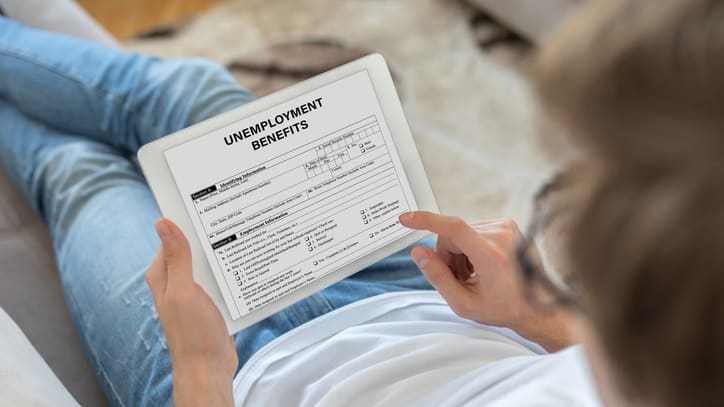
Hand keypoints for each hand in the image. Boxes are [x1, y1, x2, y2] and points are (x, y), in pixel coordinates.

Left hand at [146, 219, 235, 406]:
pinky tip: (248, 267)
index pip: (172, 236)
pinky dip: (233, 273)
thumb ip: (177, 257)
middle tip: (234, 218)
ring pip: (211, 263)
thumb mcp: (184, 291)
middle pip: (194, 248)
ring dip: (225, 255)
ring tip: (245, 239)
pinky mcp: (211, 301)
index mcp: (163, 274)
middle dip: (211, 236)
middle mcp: (176, 280)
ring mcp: (194, 291)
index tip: (206, 205)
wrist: (209, 369)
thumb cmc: (192, 334)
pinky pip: (223, 279)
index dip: (187, 220)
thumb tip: (163, 222)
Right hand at [400, 211, 573, 351]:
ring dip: (460, 253)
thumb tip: (418, 252)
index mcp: (492, 256)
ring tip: (473, 275)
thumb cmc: (503, 309)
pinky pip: (474, 230)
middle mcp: (502, 236)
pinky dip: (471, 247)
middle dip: (447, 256)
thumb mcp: (464, 303)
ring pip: (461, 232)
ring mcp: (508, 227)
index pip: (453, 228)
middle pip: (452, 235)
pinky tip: (482, 266)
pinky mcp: (508, 225)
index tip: (406, 219)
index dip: (426, 221)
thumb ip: (438, 277)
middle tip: (458, 279)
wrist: (538, 307)